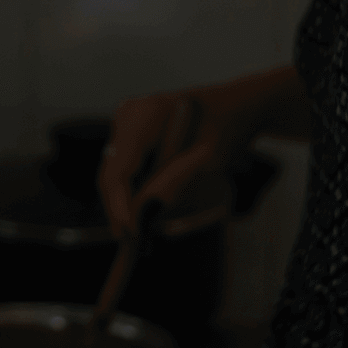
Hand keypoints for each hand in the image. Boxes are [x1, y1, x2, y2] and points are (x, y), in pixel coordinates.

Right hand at [97, 88, 258, 239]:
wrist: (235, 106)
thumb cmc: (228, 127)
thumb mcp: (209, 158)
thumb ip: (175, 183)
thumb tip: (143, 213)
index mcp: (146, 115)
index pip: (119, 169)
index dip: (120, 205)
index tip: (131, 233)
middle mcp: (130, 115)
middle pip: (111, 173)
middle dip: (119, 209)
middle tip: (133, 242)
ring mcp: (127, 123)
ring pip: (114, 174)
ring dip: (124, 203)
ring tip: (138, 233)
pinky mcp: (130, 133)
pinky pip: (123, 169)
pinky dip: (132, 192)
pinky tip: (142, 212)